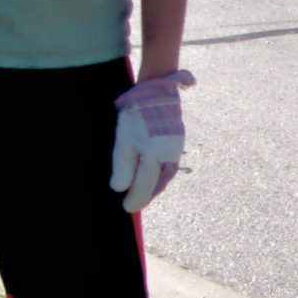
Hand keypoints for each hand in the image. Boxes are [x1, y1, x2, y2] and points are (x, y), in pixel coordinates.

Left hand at [109, 69, 192, 211]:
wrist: (156, 89)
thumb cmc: (136, 115)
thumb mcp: (124, 140)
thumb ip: (123, 166)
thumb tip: (120, 188)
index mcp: (154, 157)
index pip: (143, 186)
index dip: (134, 199)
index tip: (126, 208)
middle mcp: (168, 156)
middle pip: (158, 183)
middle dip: (147, 195)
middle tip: (137, 204)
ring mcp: (175, 148)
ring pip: (166, 174)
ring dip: (156, 185)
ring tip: (147, 192)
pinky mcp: (177, 139)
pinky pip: (170, 163)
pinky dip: (162, 172)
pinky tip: (156, 171)